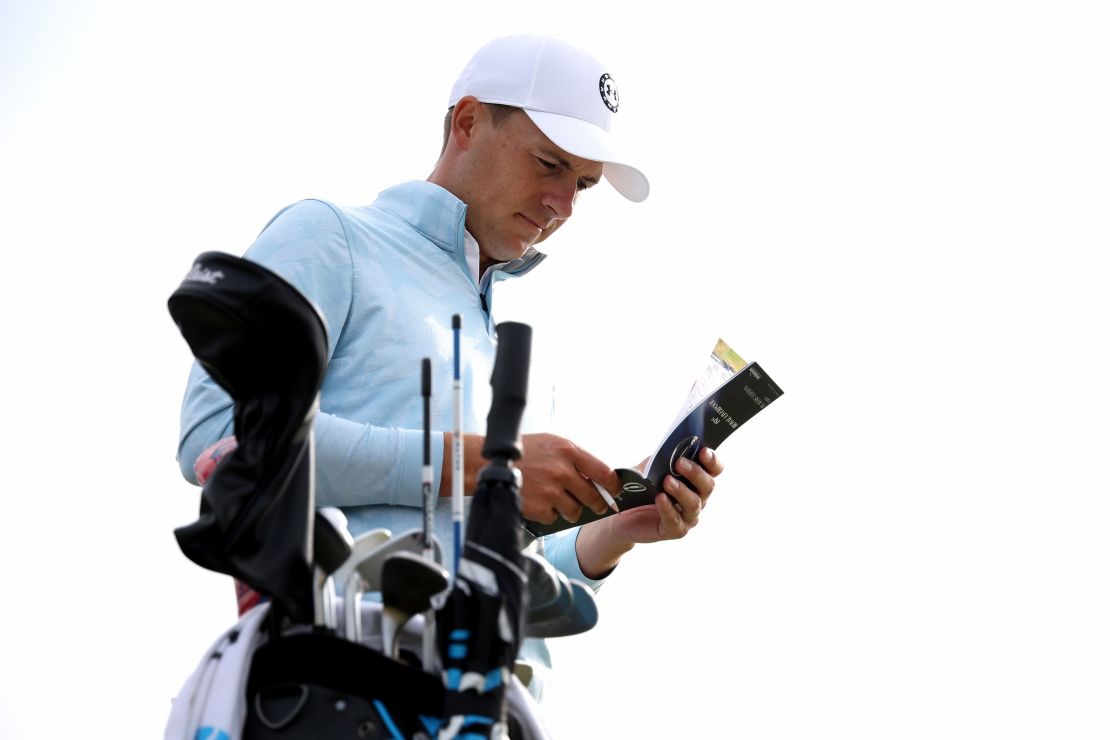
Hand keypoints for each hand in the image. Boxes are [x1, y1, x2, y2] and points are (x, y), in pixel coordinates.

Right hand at [516, 433, 618, 523]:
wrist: (489, 465)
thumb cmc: (522, 452)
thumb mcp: (551, 443)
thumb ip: (574, 458)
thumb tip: (597, 475)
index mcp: (568, 451)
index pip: (604, 472)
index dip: (613, 486)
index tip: (615, 491)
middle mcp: (562, 471)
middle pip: (593, 497)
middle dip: (596, 503)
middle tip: (596, 505)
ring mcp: (551, 491)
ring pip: (576, 511)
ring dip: (571, 510)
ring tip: (558, 500)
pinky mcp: (540, 508)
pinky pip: (555, 518)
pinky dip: (550, 514)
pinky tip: (540, 502)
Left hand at [573, 447, 723, 578]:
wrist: (623, 510)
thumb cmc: (643, 485)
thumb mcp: (652, 466)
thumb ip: (664, 456)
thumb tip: (673, 444)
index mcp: (697, 480)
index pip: (714, 470)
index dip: (713, 461)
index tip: (703, 451)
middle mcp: (698, 498)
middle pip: (708, 486)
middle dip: (695, 473)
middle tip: (679, 463)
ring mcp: (688, 516)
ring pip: (694, 504)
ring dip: (681, 491)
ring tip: (667, 481)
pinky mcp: (675, 530)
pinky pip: (675, 520)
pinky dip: (667, 508)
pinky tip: (659, 498)